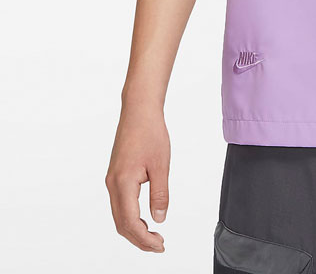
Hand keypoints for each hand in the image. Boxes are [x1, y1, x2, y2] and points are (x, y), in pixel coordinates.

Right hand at [105, 103, 170, 251]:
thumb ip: (160, 194)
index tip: (160, 245)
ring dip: (134, 229)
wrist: (139, 111)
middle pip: (121, 224)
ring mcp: (112, 180)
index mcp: (123, 183)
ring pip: (119, 215)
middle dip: (139, 239)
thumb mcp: (161, 165)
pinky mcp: (115, 175)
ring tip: (153, 236)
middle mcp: (112, 184)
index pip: (130, 222)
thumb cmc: (150, 133)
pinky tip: (144, 219)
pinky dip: (130, 217)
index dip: (144, 239)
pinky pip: (119, 204)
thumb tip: (159, 218)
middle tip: (159, 245)